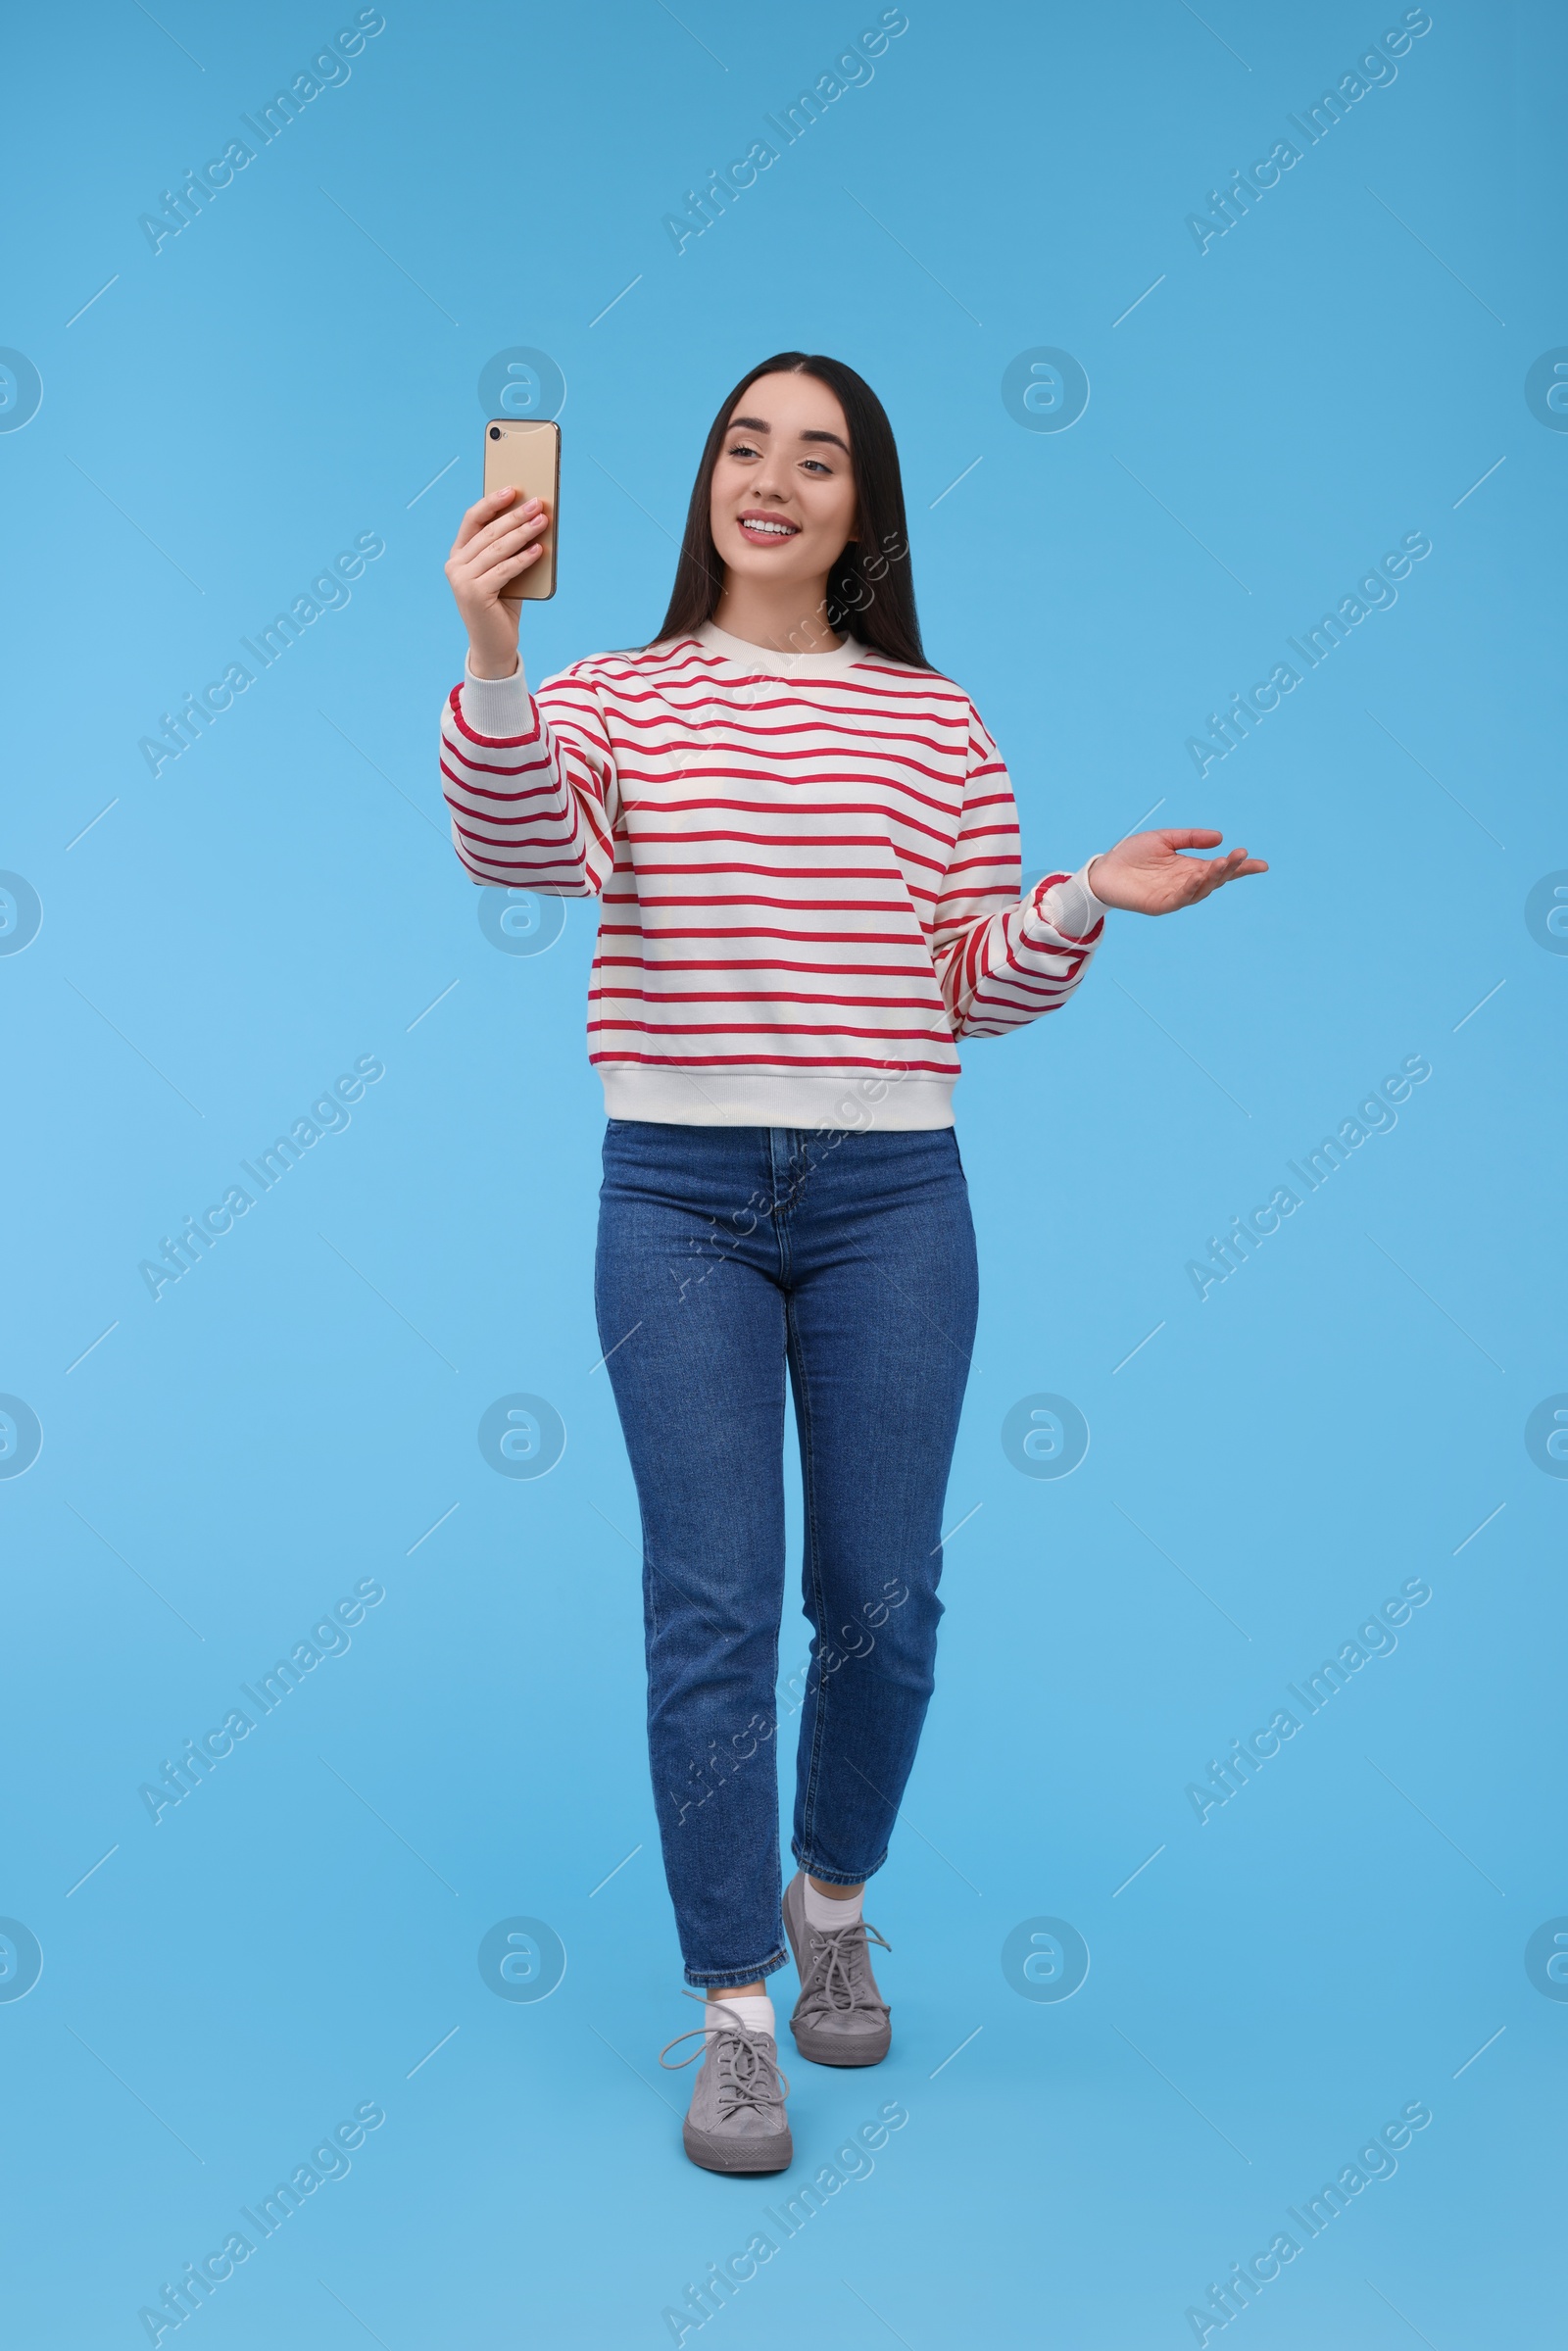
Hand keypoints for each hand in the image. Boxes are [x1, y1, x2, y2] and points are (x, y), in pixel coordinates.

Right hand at [444, 485, 550, 679]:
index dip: (492, 502)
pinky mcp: (475, 594)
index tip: (513, 489)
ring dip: (523, 532)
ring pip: (498, 548)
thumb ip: (507, 550)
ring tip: (542, 521)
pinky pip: (505, 570)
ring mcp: (462, 580)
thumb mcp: (503, 573)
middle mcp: (455, 566)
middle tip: (538, 504)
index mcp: (458, 556)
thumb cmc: (501, 606)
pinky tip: (539, 549)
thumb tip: (531, 519)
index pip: (472, 520)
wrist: (494, 646)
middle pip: (489, 532)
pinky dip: (524, 558)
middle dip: (515, 515)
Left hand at [1087, 828, 1266, 915]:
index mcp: (1191, 867)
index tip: (1262, 865)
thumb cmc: (1132, 855)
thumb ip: (1190, 838)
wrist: (1104, 870)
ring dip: (1213, 876)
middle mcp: (1187, 883)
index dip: (1241, 868)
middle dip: (1231, 868)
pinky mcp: (1161, 904)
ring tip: (1223, 861)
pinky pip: (1181, 898)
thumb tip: (1219, 838)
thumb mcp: (1165, 839)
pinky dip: (1191, 888)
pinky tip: (1198, 876)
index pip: (1221, 869)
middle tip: (1241, 855)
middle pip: (1216, 879)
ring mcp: (1176, 895)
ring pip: (1202, 889)